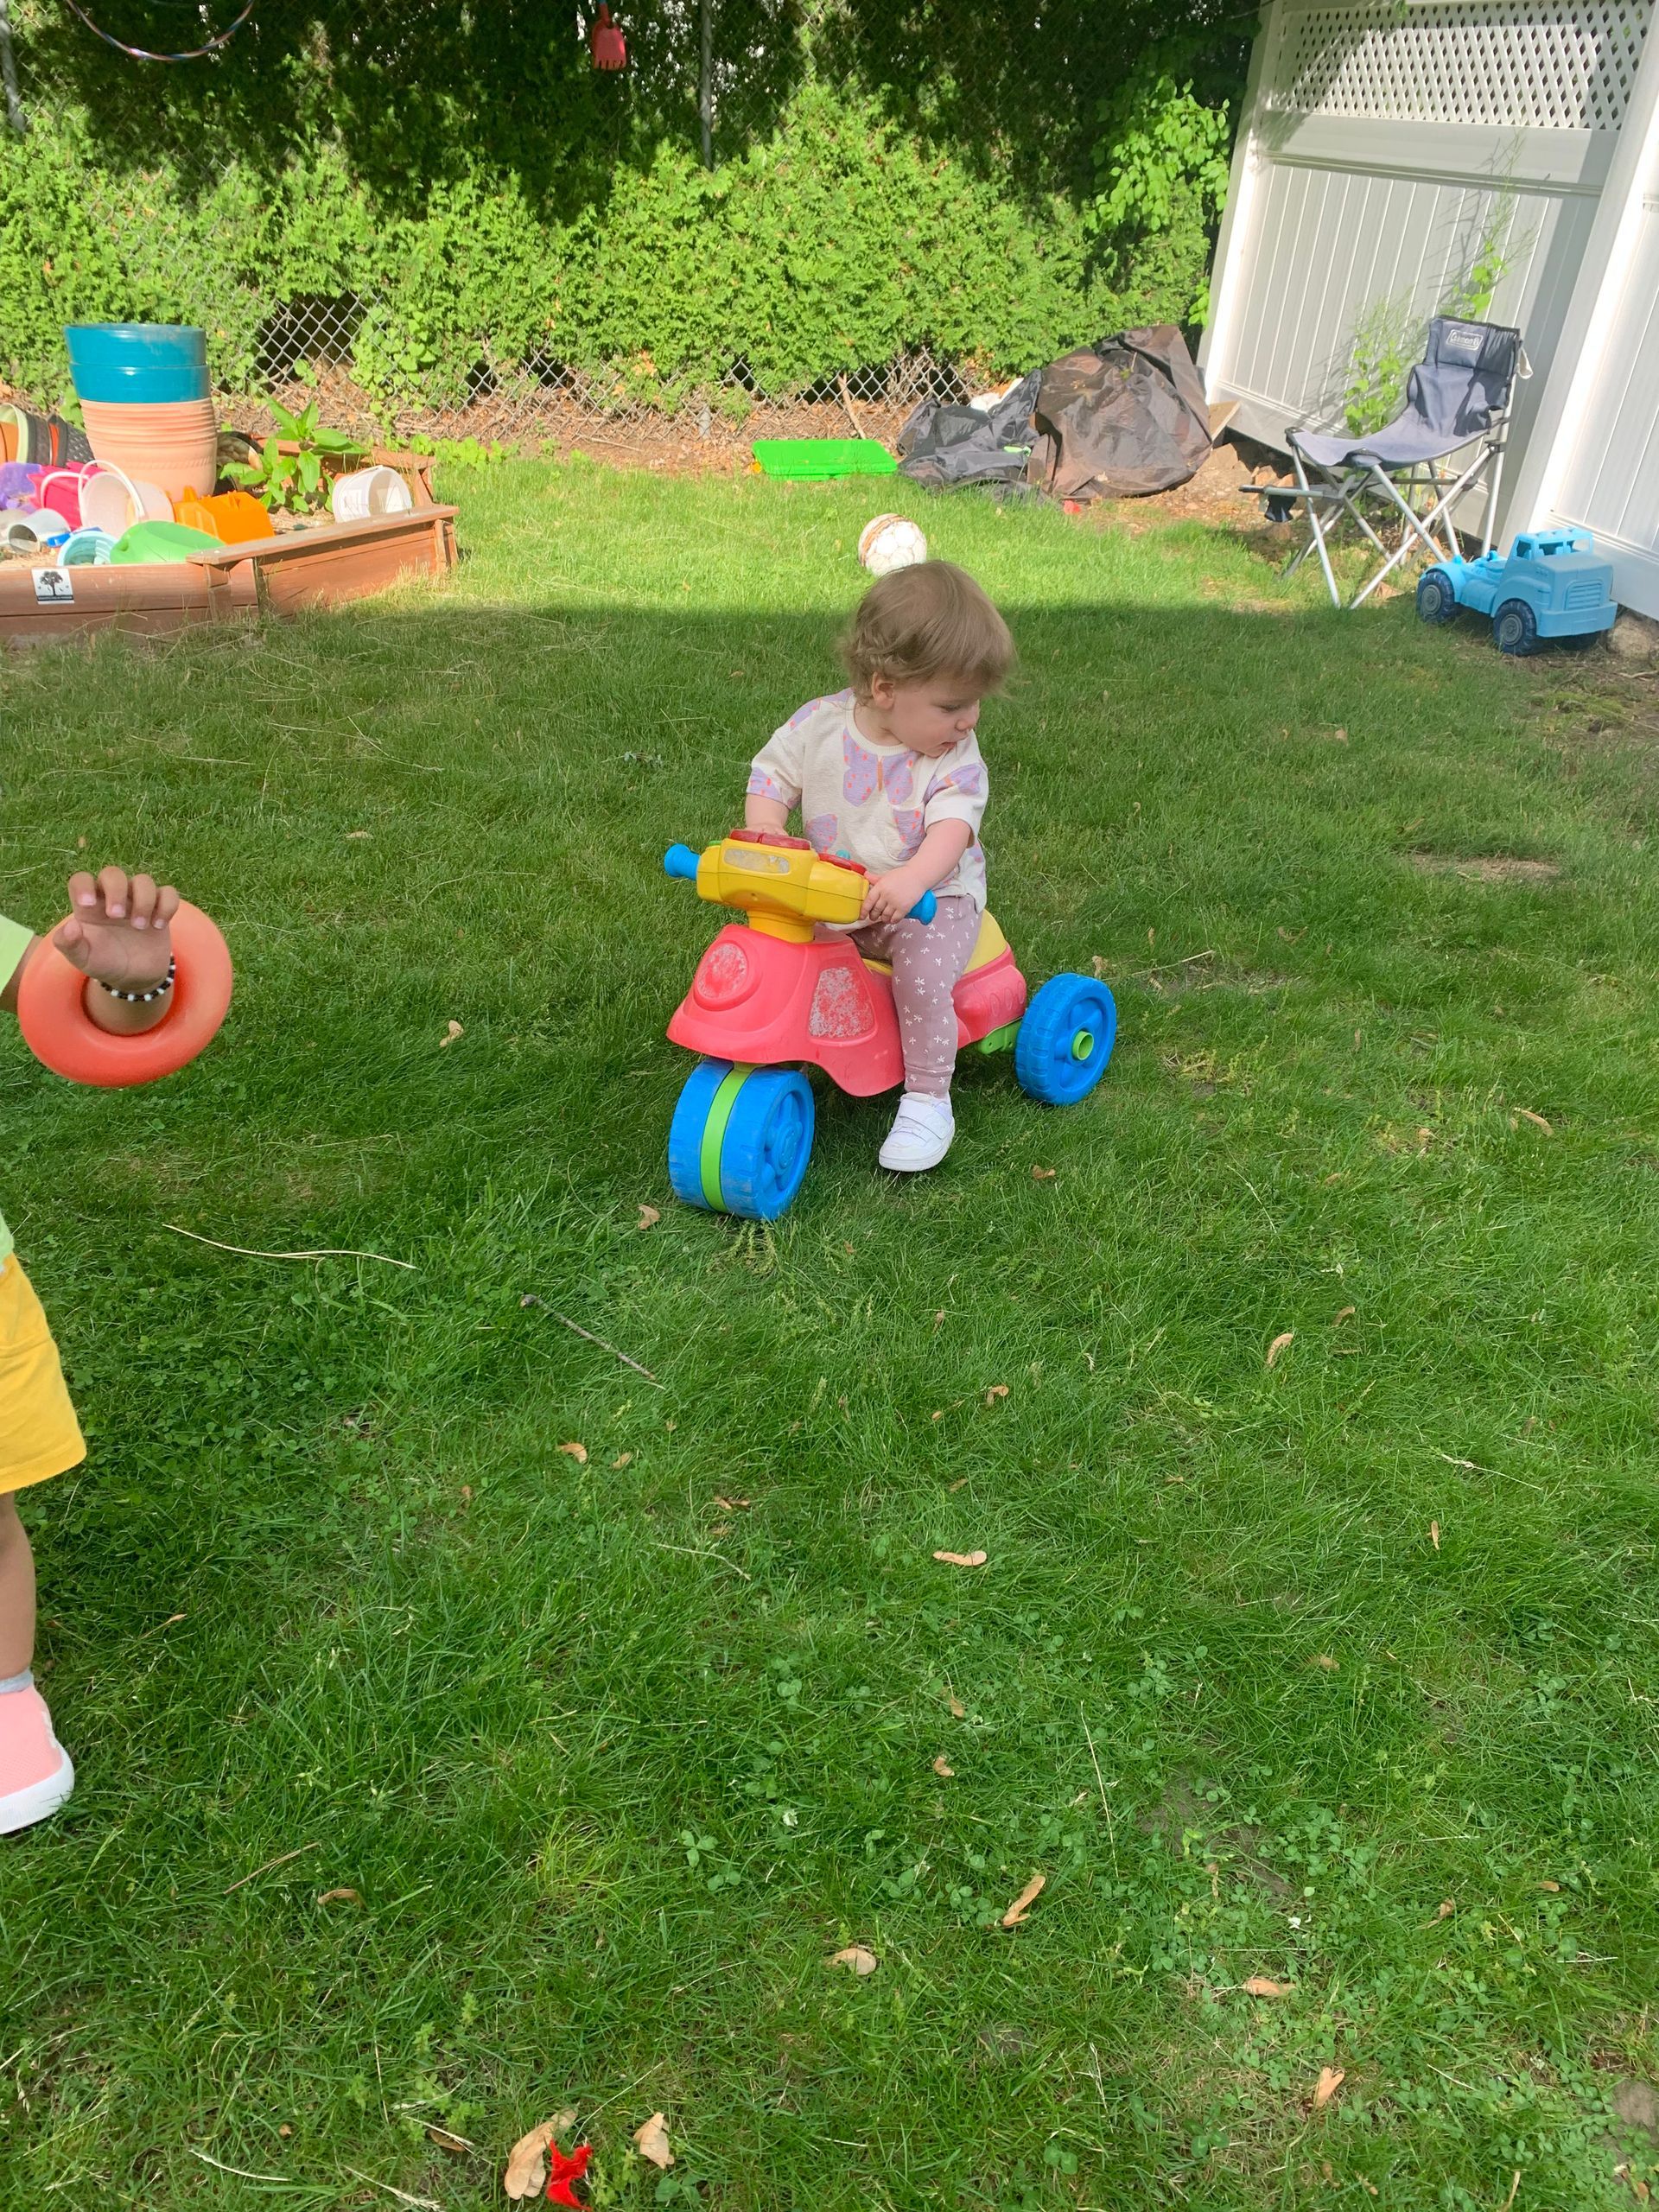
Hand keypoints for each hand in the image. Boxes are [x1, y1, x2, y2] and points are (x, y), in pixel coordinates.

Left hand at [52, 867, 178, 990]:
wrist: (134, 977)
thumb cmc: (104, 963)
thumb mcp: (82, 959)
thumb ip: (69, 944)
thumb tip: (71, 926)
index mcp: (90, 905)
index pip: (81, 880)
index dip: (83, 885)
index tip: (87, 904)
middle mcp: (113, 897)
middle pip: (113, 873)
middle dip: (116, 890)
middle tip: (117, 916)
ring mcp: (138, 901)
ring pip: (144, 880)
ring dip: (144, 900)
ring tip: (141, 926)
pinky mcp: (159, 908)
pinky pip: (168, 893)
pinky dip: (167, 906)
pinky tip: (159, 925)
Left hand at [861, 868, 924, 925]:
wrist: (918, 876)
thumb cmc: (902, 875)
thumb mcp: (886, 876)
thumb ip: (875, 879)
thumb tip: (865, 876)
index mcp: (880, 886)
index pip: (868, 901)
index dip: (863, 911)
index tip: (861, 916)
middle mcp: (886, 895)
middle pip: (876, 910)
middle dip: (873, 916)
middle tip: (873, 917)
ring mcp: (895, 902)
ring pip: (885, 916)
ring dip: (883, 919)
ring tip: (884, 918)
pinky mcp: (904, 908)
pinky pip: (895, 919)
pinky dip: (892, 921)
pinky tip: (892, 919)